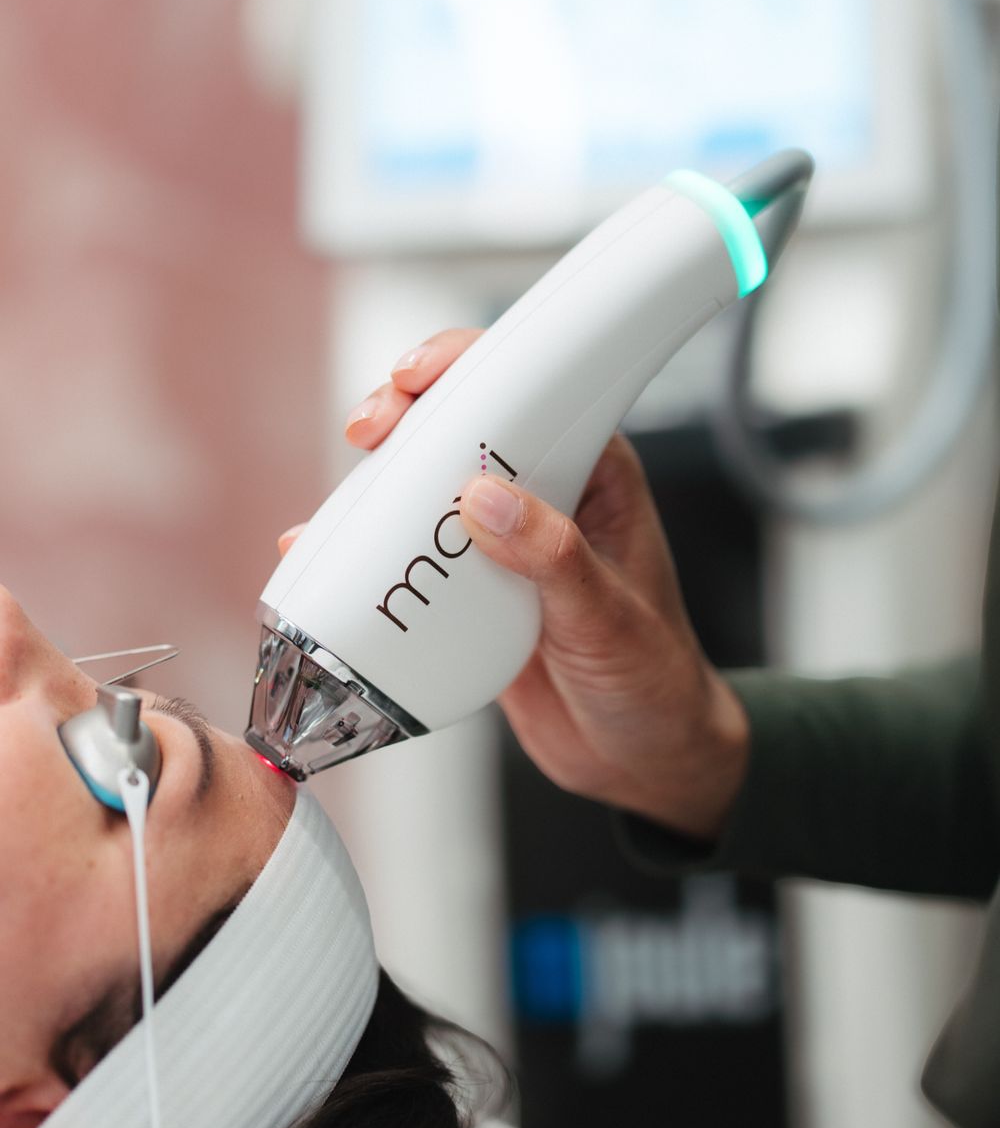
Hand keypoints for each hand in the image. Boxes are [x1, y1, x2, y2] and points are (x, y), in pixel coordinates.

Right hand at [279, 329, 748, 838]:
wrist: (639, 757)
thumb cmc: (652, 678)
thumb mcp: (611, 619)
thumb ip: (556, 559)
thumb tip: (489, 502)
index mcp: (595, 474)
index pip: (533, 392)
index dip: (472, 369)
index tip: (420, 379)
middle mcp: (543, 494)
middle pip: (463, 427)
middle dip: (408, 419)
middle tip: (370, 433)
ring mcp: (499, 542)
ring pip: (426, 487)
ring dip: (376, 486)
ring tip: (339, 507)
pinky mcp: (467, 588)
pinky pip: (408, 555)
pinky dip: (363, 552)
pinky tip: (324, 554)